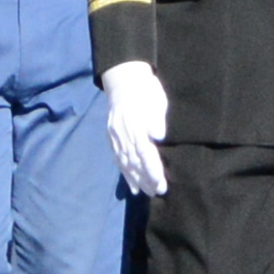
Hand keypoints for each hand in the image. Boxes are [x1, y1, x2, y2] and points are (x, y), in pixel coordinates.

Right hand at [101, 58, 170, 198]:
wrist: (124, 81)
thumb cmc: (146, 90)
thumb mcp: (156, 100)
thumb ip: (156, 118)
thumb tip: (158, 135)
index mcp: (136, 124)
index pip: (144, 152)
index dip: (152, 169)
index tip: (161, 183)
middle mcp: (124, 133)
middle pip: (135, 161)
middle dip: (147, 179)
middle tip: (159, 192)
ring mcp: (116, 136)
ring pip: (126, 162)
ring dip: (137, 180)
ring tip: (147, 192)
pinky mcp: (112, 137)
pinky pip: (117, 159)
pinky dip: (125, 174)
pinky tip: (132, 186)